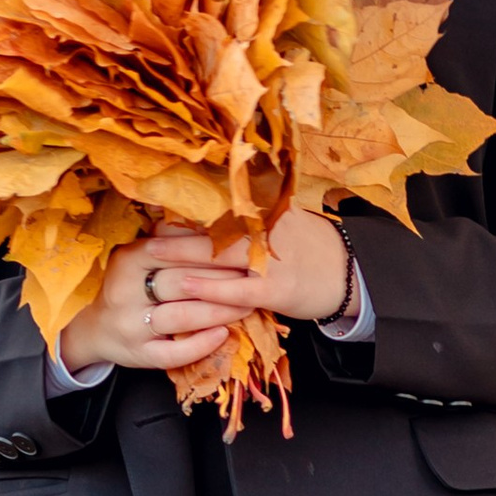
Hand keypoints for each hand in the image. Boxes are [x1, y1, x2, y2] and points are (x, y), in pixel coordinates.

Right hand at [56, 210, 350, 372]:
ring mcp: (130, 326)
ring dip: (219, 311)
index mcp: (127, 259)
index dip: (212, 251)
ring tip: (249, 305)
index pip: (174, 252)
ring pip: (181, 317)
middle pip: (182, 283)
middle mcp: (124, 292)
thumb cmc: (130, 286)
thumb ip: (171, 239)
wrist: (96, 328)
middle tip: (257, 278)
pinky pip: (174, 353)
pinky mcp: (138, 355)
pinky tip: (225, 335)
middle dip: (223, 280)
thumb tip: (216, 214)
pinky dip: (202, 344)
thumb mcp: (140, 257)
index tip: (245, 249)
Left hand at [122, 205, 351, 337]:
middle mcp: (267, 231)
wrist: (351, 275)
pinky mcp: (276, 290)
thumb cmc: (311, 251)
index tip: (156, 211)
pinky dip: (209, 288)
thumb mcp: (284, 224)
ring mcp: (272, 261)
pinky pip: (236, 289)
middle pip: (213, 227)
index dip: (185, 210)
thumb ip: (252, 218)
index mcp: (267, 212)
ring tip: (151, 257)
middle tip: (144, 233)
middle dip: (175, 231)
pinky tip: (186, 286)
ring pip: (219, 255)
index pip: (219, 206)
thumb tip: (213, 209)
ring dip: (181, 256)